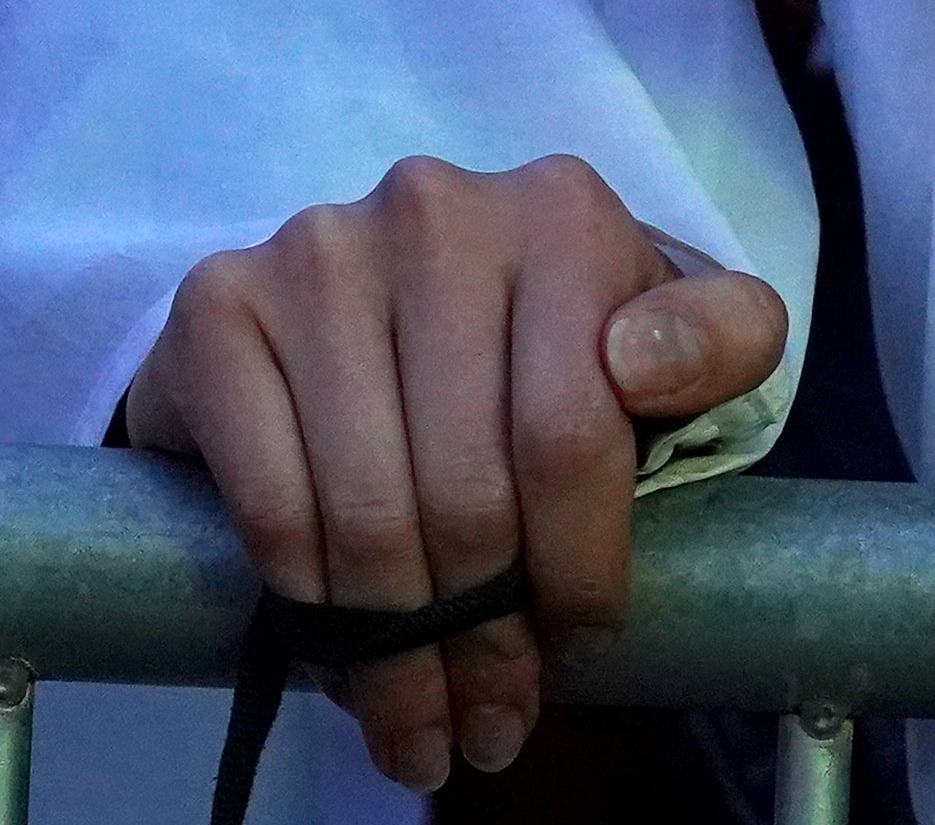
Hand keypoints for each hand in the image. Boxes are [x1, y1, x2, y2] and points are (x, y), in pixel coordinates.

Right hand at [118, 156, 790, 794]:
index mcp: (563, 211)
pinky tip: (337, 652)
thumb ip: (716, 341)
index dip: (579, 563)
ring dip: (395, 649)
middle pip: (465, 486)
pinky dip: (305, 598)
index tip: (585, 647)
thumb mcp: (665, 334)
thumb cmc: (548, 341)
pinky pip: (269, 497)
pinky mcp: (218, 303)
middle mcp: (436, 210)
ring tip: (420, 725)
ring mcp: (318, 251)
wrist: (374, 309)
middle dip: (485, 636)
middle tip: (491, 724)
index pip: (568, 429)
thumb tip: (646, 365)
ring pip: (365, 509)